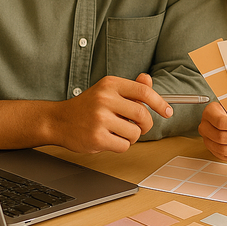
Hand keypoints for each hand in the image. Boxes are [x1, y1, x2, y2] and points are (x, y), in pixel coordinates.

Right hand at [55, 73, 172, 153]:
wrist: (59, 120)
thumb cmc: (86, 106)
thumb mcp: (107, 90)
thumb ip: (130, 87)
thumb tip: (148, 80)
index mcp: (110, 84)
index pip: (144, 91)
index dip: (160, 103)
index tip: (168, 111)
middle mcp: (105, 99)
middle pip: (143, 115)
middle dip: (145, 125)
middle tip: (138, 126)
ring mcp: (100, 119)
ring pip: (135, 133)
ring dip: (131, 136)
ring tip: (117, 131)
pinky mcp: (97, 137)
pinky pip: (124, 146)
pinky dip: (120, 145)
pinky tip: (109, 138)